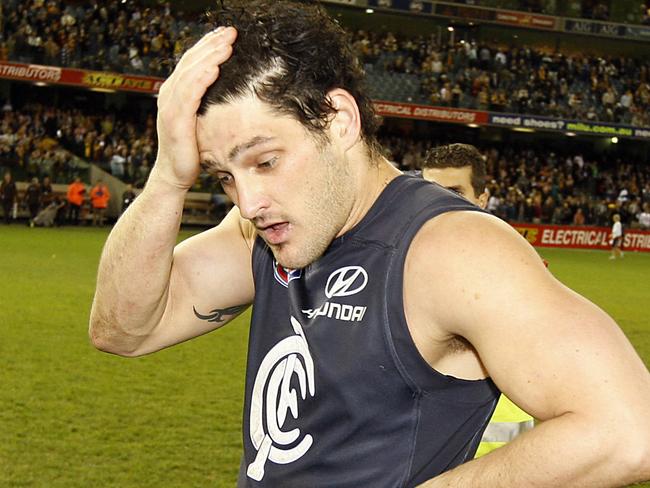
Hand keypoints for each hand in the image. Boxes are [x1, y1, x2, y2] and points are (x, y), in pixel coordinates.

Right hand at [153, 27, 237, 189]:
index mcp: (175, 92)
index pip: (192, 61)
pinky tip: (216, 68)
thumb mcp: (199, 121)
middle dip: (212, 44)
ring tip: (228, 44)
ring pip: (191, 73)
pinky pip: (189, 94)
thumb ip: (205, 103)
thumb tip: (225, 90)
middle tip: (231, 31)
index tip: (227, 34)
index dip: (208, 45)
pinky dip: (202, 78)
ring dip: (210, 56)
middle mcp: (169, 94)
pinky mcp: (175, 120)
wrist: (174, 175)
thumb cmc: (191, 151)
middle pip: (191, 61)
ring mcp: (170, 106)